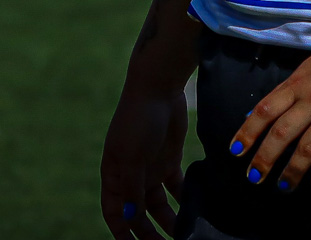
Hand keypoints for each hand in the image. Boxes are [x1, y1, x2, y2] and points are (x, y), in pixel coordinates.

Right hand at [100, 85, 186, 238]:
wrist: (158, 87)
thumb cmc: (137, 120)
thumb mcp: (132, 156)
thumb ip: (132, 189)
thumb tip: (130, 218)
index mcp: (114, 175)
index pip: (114, 213)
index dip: (121, 233)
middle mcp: (131, 176)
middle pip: (138, 214)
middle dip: (149, 234)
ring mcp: (150, 168)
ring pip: (159, 205)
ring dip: (168, 222)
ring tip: (183, 236)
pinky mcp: (170, 159)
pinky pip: (177, 188)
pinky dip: (184, 199)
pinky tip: (196, 210)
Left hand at [228, 36, 310, 192]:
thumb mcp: (308, 68)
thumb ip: (284, 91)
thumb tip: (257, 113)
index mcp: (298, 84)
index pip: (265, 110)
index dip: (248, 132)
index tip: (236, 152)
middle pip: (282, 133)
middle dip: (265, 158)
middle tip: (254, 177)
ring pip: (308, 148)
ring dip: (293, 171)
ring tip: (284, 186)